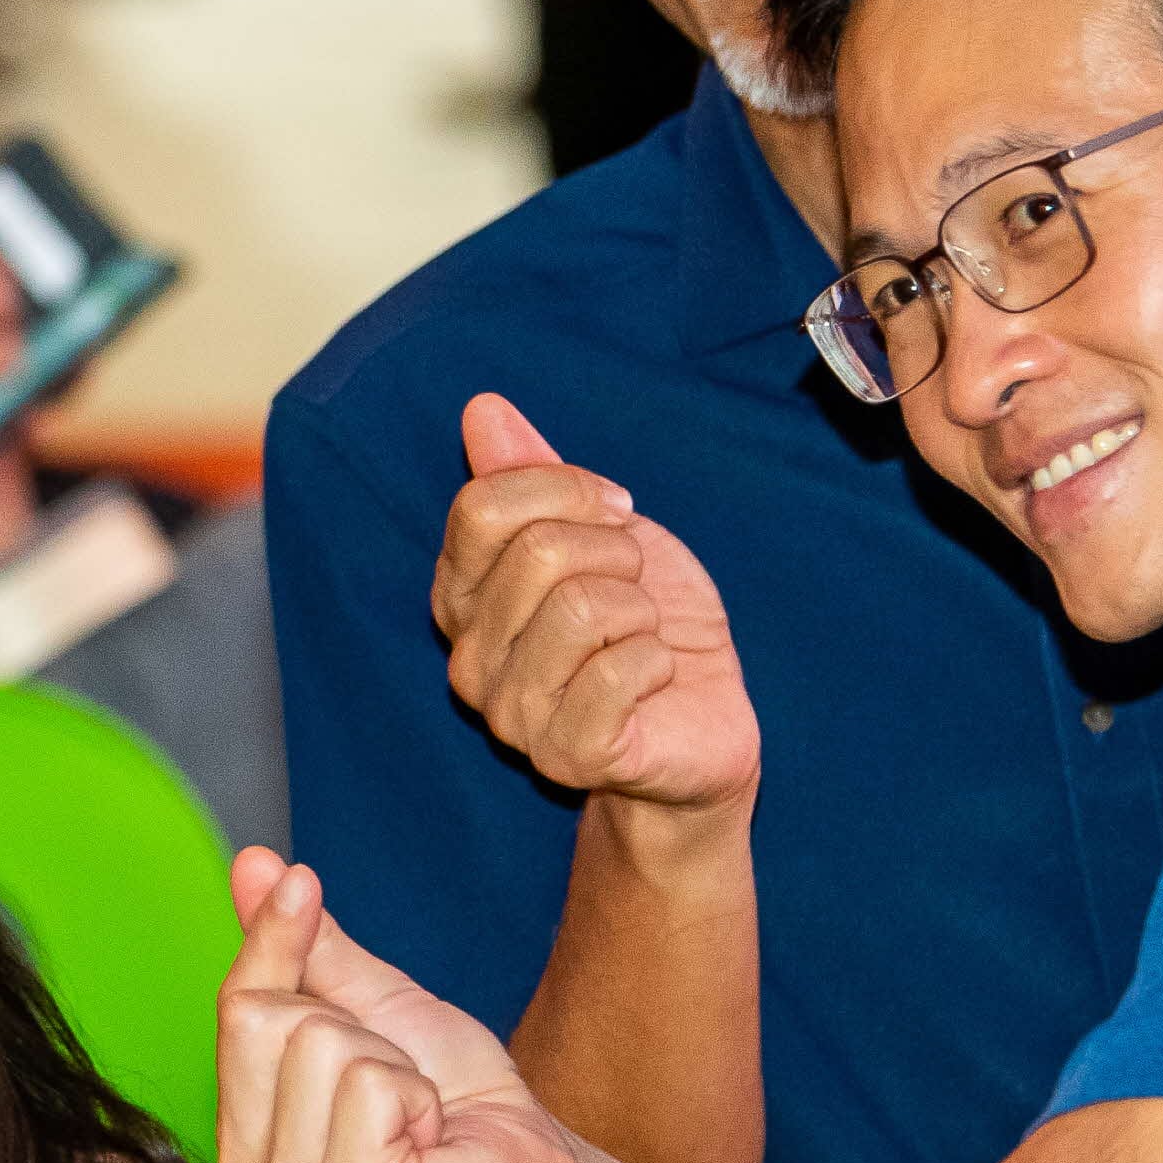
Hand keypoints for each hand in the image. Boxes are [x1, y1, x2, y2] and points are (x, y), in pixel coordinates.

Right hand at [214, 850, 586, 1162]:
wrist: (532, 1161)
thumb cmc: (453, 1092)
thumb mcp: (371, 1003)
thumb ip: (305, 946)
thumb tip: (254, 864)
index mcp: (241, 1137)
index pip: (234, 1004)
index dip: (274, 939)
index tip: (304, 885)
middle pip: (270, 1021)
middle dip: (356, 1028)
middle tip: (397, 1078)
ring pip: (321, 1049)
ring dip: (393, 1067)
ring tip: (415, 1115)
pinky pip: (369, 1088)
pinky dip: (417, 1097)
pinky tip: (428, 1139)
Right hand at [434, 395, 758, 817]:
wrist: (700, 723)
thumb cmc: (647, 628)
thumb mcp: (601, 534)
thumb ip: (535, 477)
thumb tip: (482, 409)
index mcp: (462, 598)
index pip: (481, 507)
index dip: (567, 490)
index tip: (615, 513)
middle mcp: (470, 659)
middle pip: (538, 551)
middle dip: (618, 553)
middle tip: (636, 586)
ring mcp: (512, 713)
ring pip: (582, 607)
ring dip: (641, 609)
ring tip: (642, 635)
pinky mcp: (566, 754)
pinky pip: (621, 668)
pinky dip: (659, 660)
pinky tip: (653, 680)